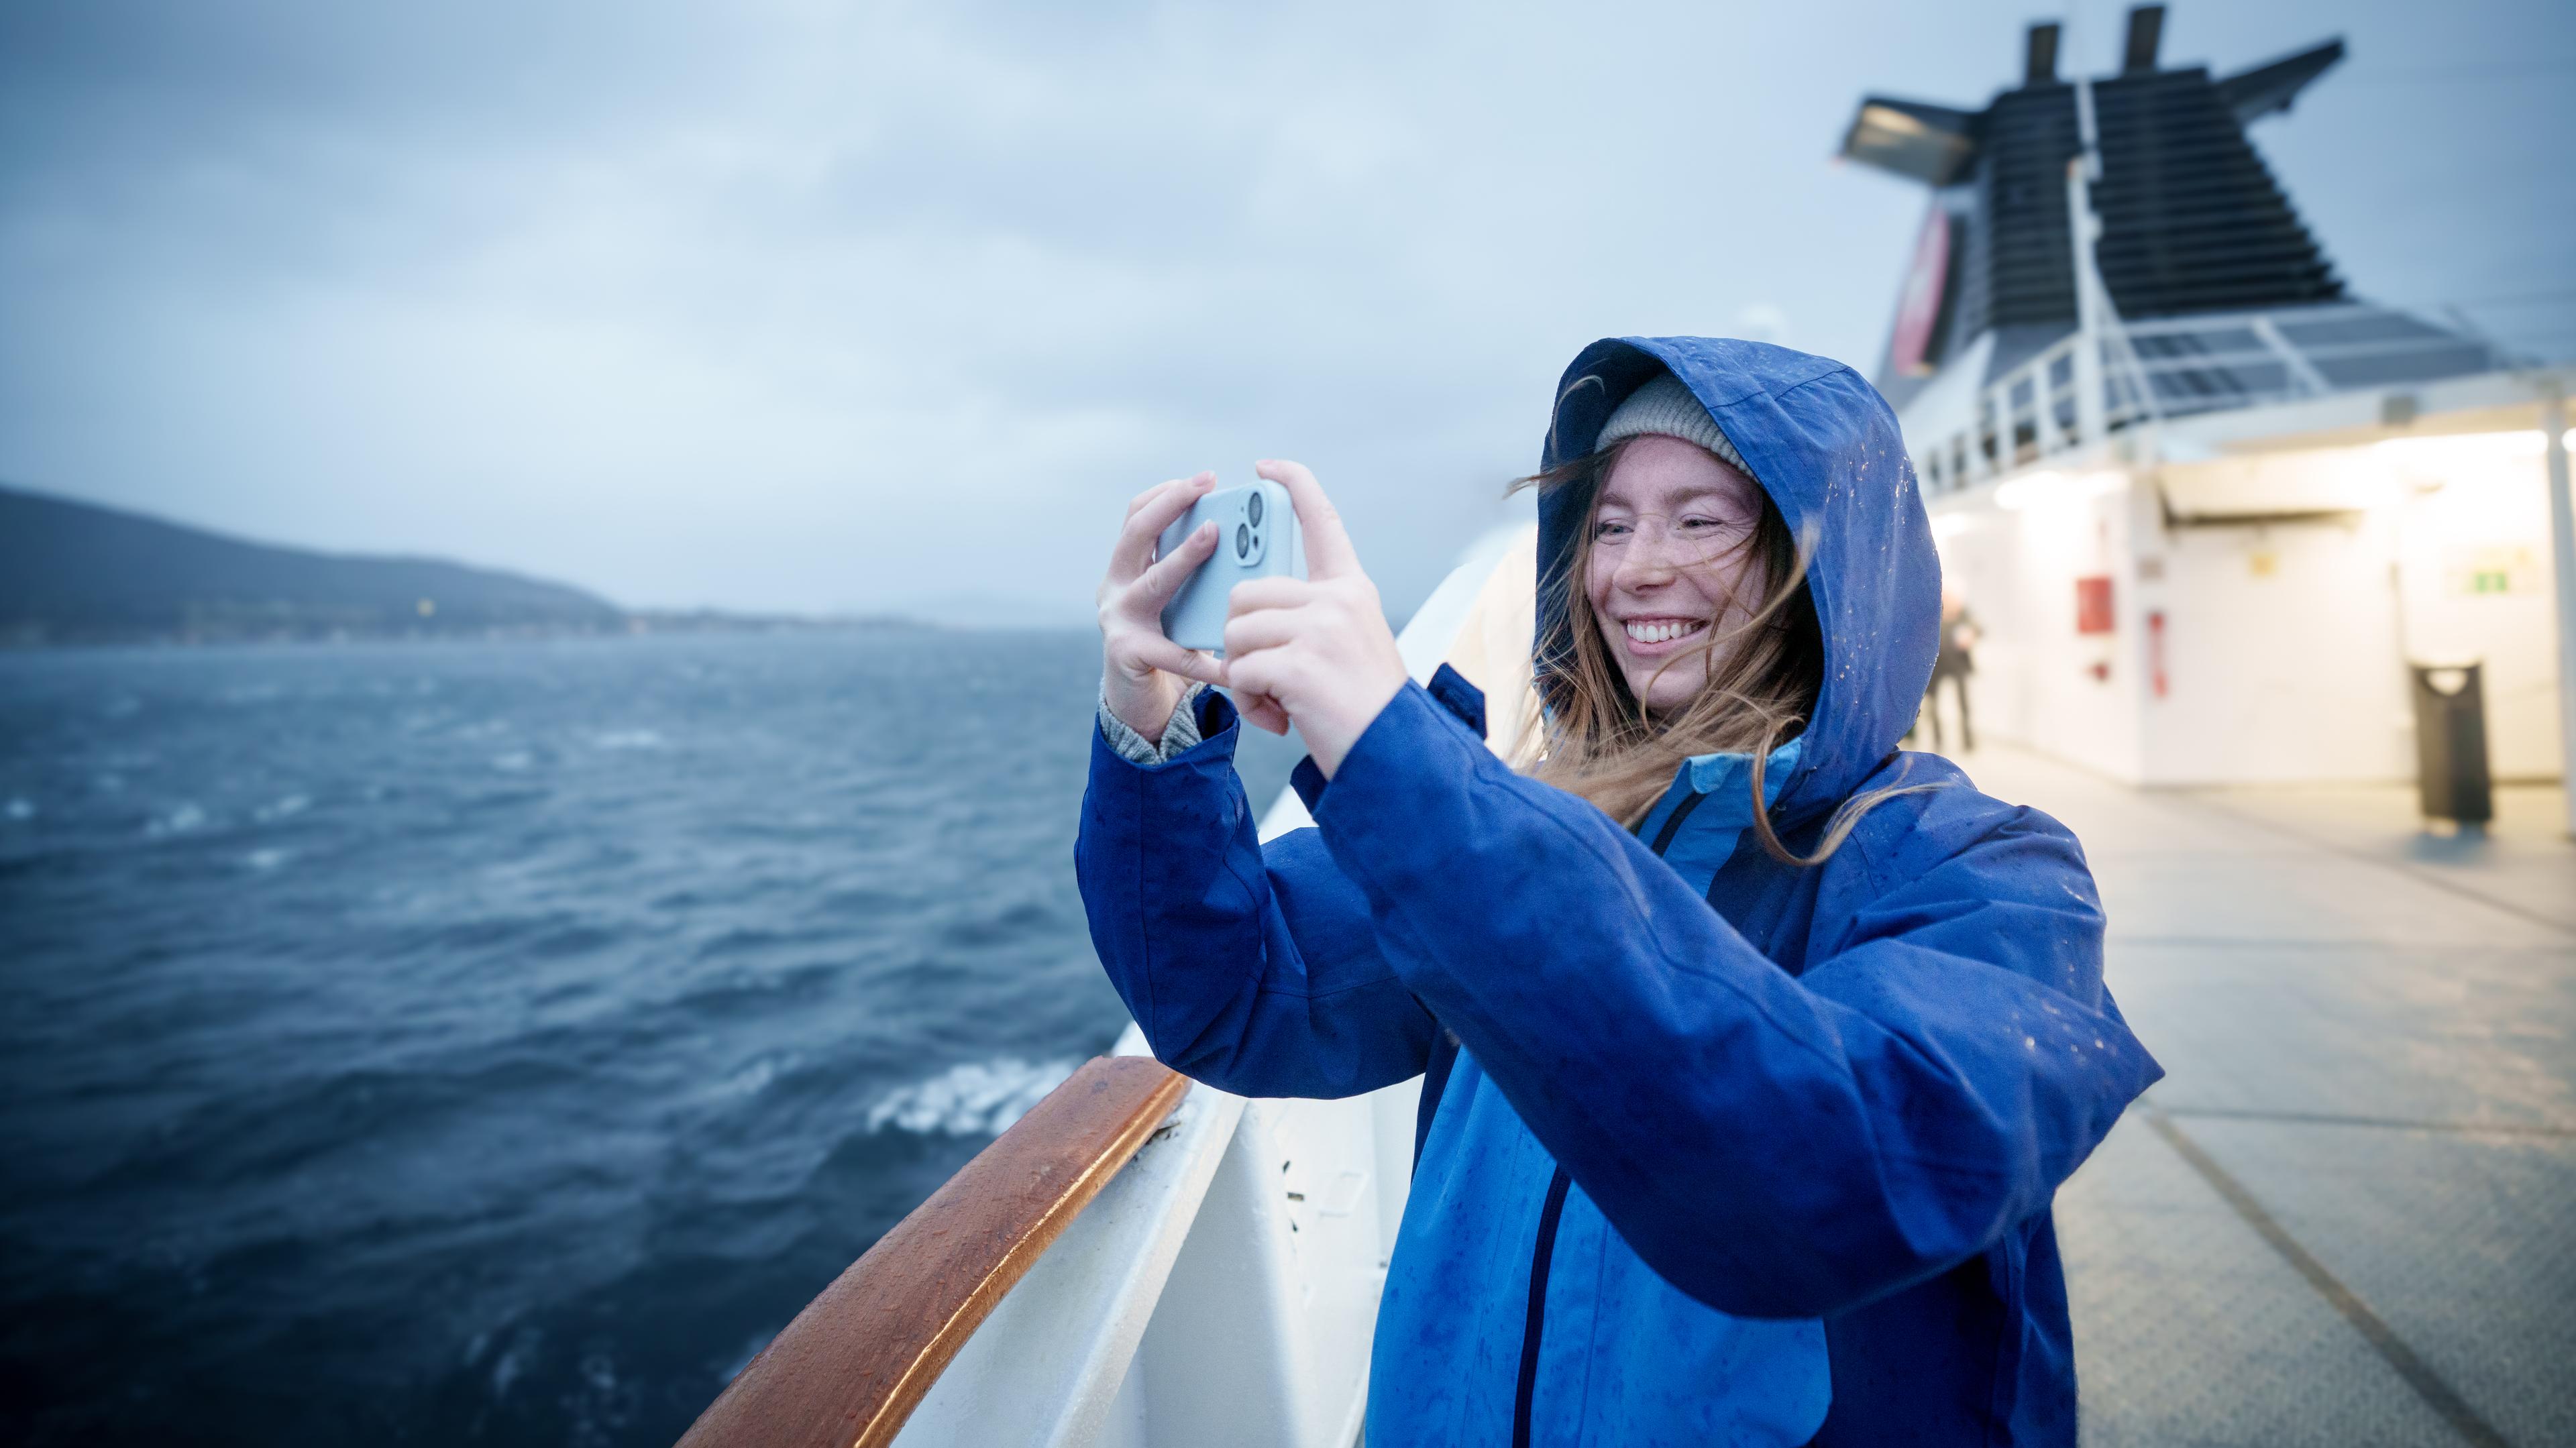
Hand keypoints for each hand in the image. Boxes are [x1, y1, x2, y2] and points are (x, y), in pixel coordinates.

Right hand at [1097, 471, 1229, 741]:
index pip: (1138, 514)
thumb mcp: (1179, 597)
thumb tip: (1250, 545)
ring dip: (1184, 556)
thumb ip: (1198, 571)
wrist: (1140, 700)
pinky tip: (1235, 660)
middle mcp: (1116, 585)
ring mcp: (1117, 618)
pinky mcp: (1128, 653)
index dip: (1168, 493)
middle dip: (1172, 504)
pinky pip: (1175, 653)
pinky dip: (1208, 658)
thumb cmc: (1170, 638)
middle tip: (1207, 488)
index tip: (1206, 478)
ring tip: (1214, 538)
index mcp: (1128, 565)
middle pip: (1137, 533)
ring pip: (1153, 581)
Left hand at [1221, 460, 1409, 776]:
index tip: (1267, 467)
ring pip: (1235, 633)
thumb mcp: (1346, 646)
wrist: (1393, 756)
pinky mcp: (1301, 664)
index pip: (1322, 521)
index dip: (1293, 485)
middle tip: (1265, 676)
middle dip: (1240, 639)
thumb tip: (1243, 613)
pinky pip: (1239, 671)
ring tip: (1274, 702)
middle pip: (1246, 593)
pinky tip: (1278, 719)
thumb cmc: (1363, 709)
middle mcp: (1339, 600)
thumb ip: (1308, 619)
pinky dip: (1248, 702)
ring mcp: (1321, 629)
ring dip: (1242, 675)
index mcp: (1351, 590)